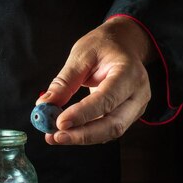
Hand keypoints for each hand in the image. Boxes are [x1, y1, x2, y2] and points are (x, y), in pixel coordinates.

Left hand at [37, 16, 154, 144]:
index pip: (107, 99)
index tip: (60, 122)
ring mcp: (135, 108)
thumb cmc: (104, 46)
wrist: (125, 45)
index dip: (83, 114)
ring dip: (81, 137)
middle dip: (82, 135)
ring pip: (110, 132)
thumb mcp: (81, 55)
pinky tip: (67, 133)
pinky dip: (86, 134)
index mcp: (129, 73)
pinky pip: (107, 131)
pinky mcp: (127, 116)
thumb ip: (64, 81)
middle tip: (55, 136)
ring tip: (55, 136)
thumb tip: (44, 104)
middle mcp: (138, 94)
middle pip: (113, 124)